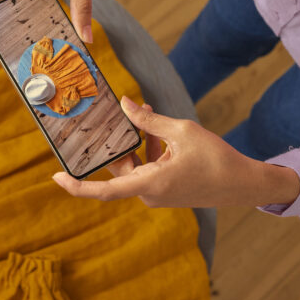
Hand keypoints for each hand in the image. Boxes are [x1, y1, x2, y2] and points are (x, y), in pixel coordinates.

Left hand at [52, 96, 299, 207]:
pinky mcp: (166, 192)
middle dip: (116, 144)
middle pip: (120, 170)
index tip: (56, 177)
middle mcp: (149, 194)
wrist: (243, 184)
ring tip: (141, 113)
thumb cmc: (216, 158)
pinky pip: (147, 171)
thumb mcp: (181, 131)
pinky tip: (155, 128)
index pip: (104, 191)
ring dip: (135, 145)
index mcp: (150, 184)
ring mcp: (158, 195)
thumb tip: (124, 104)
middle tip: (112, 117)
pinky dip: (147, 152)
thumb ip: (149, 120)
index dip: (77, 186)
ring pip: (134, 168)